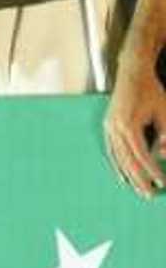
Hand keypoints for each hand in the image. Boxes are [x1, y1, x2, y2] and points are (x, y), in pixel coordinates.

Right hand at [104, 53, 165, 196]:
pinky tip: (122, 177)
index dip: (152, 171)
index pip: (142, 155)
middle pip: (127, 160)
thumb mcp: (165, 112)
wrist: (132, 71)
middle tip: (149, 195)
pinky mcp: (107, 125)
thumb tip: (163, 155)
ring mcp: (109, 126)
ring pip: (118, 157)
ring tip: (138, 190)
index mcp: (129, 124)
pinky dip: (117, 165)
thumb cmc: (152, 91)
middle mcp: (115, 127)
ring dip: (128, 176)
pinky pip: (111, 151)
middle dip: (139, 179)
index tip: (162, 184)